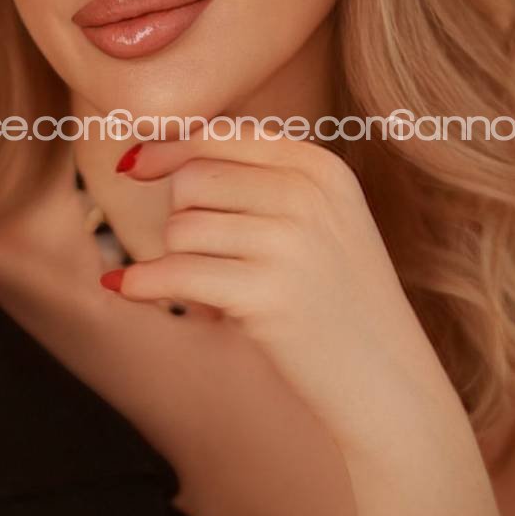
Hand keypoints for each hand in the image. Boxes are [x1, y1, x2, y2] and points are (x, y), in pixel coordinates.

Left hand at [101, 126, 445, 452]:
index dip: (170, 149)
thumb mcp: (322, 221)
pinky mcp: (266, 295)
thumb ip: (258, 181)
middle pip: (194, 181)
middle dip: (184, 220)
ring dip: (181, 261)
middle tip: (213, 261)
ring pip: (182, 228)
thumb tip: (149, 158)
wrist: (387, 379)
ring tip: (220, 290)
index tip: (134, 165)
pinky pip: (174, 273)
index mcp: (321, 168)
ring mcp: (288, 243)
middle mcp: (307, 195)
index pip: (223, 136)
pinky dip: (143, 281)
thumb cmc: (339, 301)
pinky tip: (126, 286)